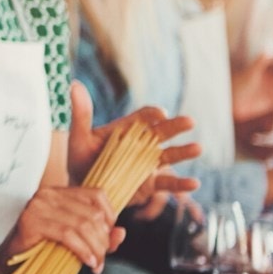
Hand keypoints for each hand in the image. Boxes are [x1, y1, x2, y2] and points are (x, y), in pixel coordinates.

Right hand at [2, 185, 123, 273]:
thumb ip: (99, 235)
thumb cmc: (39, 251)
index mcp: (58, 192)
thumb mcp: (74, 241)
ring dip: (96, 249)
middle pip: (93, 213)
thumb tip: (121, 233)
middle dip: (103, 241)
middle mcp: (49, 194)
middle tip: (102, 260)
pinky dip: (83, 250)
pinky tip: (88, 262)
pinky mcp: (32, 222)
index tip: (108, 239)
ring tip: (96, 265)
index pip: (97, 194)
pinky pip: (68, 235)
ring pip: (83, 224)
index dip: (110, 216)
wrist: (6, 264)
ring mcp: (39, 206)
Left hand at [67, 84, 199, 206]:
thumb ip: (81, 114)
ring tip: (198, 148)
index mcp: (126, 130)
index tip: (160, 113)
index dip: (152, 114)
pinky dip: (181, 184)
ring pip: (169, 156)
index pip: (143, 118)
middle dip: (175, 126)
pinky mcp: (150, 184)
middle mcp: (141, 145)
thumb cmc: (80, 160)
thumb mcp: (78, 137)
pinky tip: (194, 183)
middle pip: (161, 133)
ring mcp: (147, 164)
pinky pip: (168, 184)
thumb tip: (74, 84)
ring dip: (183, 152)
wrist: (82, 189)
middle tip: (190, 121)